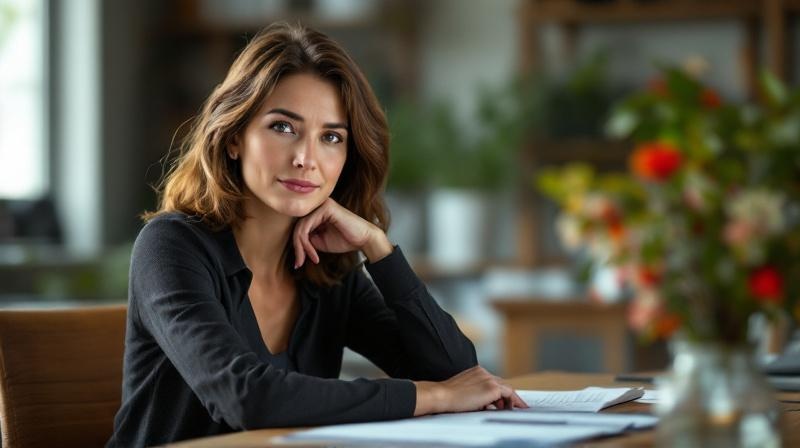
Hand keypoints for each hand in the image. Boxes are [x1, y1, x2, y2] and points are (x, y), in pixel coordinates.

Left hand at [292, 198, 392, 267]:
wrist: (364, 240)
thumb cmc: (344, 240)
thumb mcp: (319, 241)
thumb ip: (306, 238)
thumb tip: (293, 241)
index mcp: (317, 212)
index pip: (299, 227)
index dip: (297, 246)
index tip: (299, 262)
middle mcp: (318, 205)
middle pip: (298, 227)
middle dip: (298, 248)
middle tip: (299, 263)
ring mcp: (322, 205)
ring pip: (300, 227)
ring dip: (302, 247)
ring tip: (309, 259)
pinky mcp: (326, 208)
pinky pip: (307, 226)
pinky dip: (307, 243)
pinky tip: (314, 254)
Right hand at [413, 366, 527, 415]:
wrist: (442, 396)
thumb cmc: (448, 397)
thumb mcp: (465, 391)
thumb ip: (478, 393)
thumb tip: (488, 404)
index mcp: (476, 371)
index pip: (493, 381)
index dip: (500, 392)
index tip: (504, 400)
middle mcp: (483, 372)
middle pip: (502, 384)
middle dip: (508, 396)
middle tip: (514, 406)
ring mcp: (488, 378)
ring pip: (507, 388)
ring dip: (512, 399)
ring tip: (517, 408)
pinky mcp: (492, 387)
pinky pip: (509, 394)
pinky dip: (514, 401)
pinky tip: (515, 408)